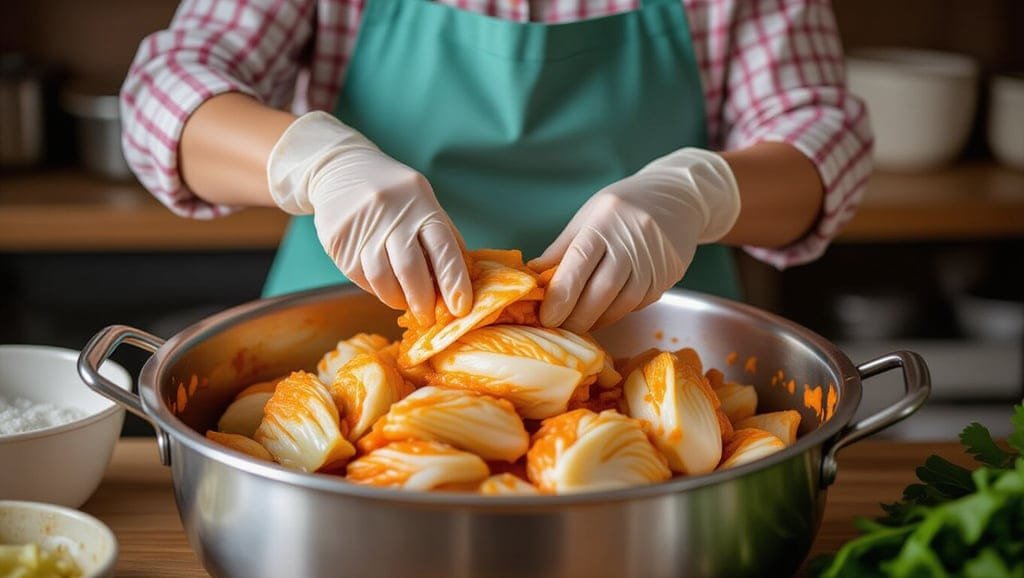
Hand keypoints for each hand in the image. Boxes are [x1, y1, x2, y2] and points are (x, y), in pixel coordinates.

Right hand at [267, 112, 471, 323]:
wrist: (341, 168)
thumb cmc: (395, 194)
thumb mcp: (424, 203)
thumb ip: (443, 238)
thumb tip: (461, 282)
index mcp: (422, 205)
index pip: (443, 248)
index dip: (453, 281)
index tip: (460, 308)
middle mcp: (392, 214)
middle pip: (410, 269)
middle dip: (423, 301)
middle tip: (429, 317)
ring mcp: (362, 227)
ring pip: (382, 279)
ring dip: (397, 299)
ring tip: (405, 302)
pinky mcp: (338, 240)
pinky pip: (360, 277)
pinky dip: (376, 289)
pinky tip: (383, 285)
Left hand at [529, 148, 740, 332]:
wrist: (678, 197)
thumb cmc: (622, 207)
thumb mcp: (588, 217)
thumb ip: (561, 249)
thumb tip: (533, 279)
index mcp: (605, 221)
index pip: (579, 263)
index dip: (561, 295)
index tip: (546, 317)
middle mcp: (633, 239)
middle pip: (602, 290)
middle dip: (577, 316)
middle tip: (559, 328)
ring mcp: (655, 259)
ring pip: (623, 303)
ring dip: (598, 319)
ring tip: (579, 323)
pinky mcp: (670, 274)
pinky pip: (639, 303)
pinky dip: (618, 312)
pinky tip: (605, 311)